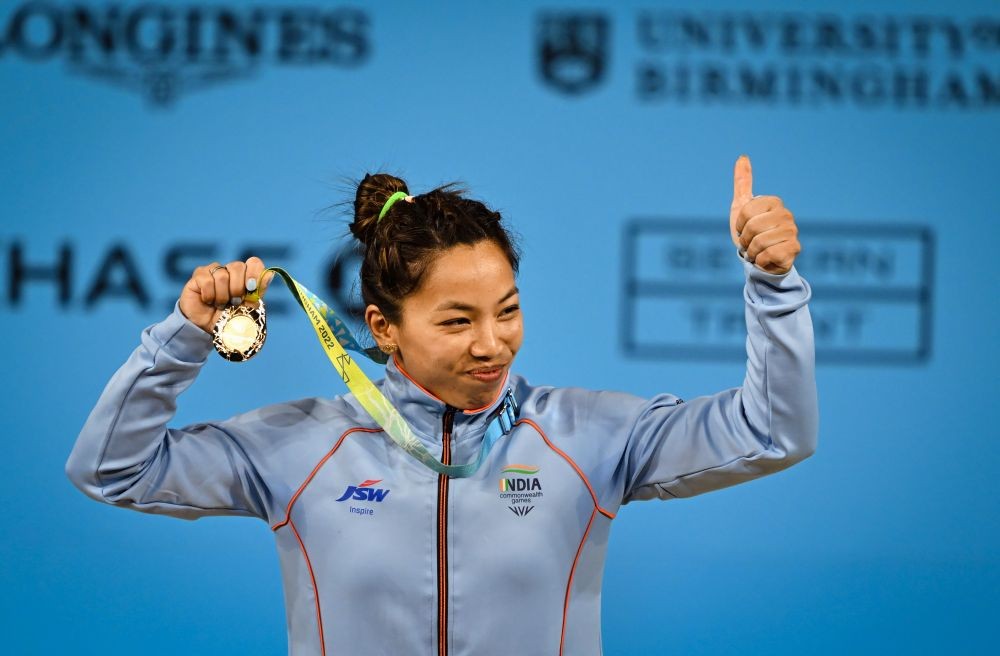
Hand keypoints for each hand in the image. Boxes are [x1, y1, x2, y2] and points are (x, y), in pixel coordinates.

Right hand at [178, 257, 273, 334]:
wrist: (209, 328)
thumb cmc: (230, 317)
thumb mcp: (248, 307)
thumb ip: (258, 291)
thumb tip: (270, 274)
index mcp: (245, 275)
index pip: (254, 263)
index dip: (254, 273)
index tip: (251, 288)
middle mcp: (230, 270)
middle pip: (238, 266)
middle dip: (237, 288)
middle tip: (234, 302)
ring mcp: (213, 271)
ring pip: (222, 275)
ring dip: (222, 295)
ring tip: (220, 304)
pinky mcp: (198, 275)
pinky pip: (207, 280)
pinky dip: (209, 295)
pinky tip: (208, 301)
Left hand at [729, 155, 800, 274]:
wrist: (761, 261)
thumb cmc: (751, 233)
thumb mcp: (741, 207)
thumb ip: (743, 183)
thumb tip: (742, 156)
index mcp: (774, 202)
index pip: (745, 212)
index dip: (739, 225)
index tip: (744, 229)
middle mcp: (786, 214)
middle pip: (752, 228)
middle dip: (745, 240)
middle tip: (750, 243)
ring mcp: (792, 231)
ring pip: (759, 242)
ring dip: (752, 251)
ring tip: (758, 251)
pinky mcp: (794, 249)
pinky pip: (767, 255)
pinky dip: (760, 260)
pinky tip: (766, 258)